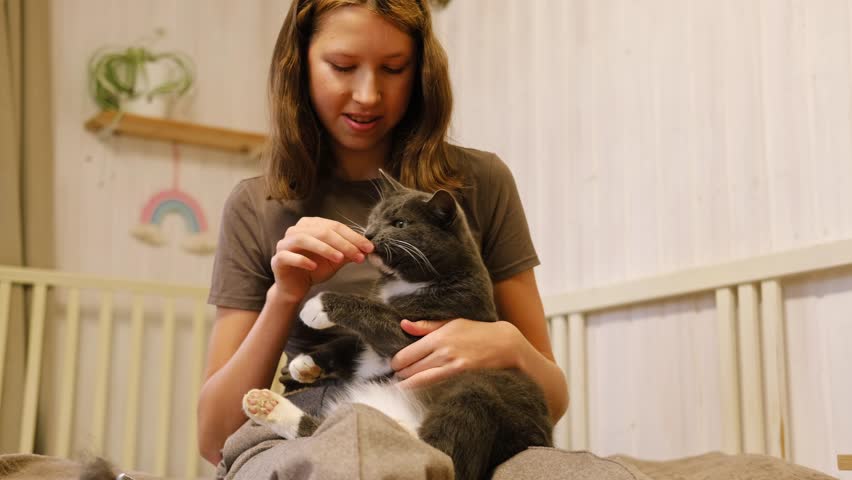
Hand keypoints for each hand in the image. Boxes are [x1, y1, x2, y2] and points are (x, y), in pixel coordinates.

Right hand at [269, 217, 372, 303]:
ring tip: (340, 259)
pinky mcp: (277, 259)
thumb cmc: (315, 269)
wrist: (295, 288)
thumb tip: (367, 248)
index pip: (335, 226)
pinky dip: (302, 260)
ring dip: (324, 248)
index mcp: (311, 225)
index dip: (353, 236)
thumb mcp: (336, 260)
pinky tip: (314, 267)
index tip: (369, 248)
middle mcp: (296, 230)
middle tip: (358, 255)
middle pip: (321, 231)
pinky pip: (288, 256)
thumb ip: (349, 252)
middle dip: (343, 243)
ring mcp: (284, 243)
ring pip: (304, 239)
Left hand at [390, 319, 524, 388]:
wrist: (505, 343)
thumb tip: (403, 324)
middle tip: (396, 377)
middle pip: (410, 368)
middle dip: (401, 374)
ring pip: (420, 379)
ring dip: (408, 384)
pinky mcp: (461, 376)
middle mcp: (442, 351)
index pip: (406, 354)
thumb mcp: (452, 322)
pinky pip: (436, 385)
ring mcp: (452, 365)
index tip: (394, 366)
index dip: (396, 363)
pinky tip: (417, 392)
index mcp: (438, 336)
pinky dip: (423, 389)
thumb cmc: (477, 332)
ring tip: (401, 387)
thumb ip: (426, 326)